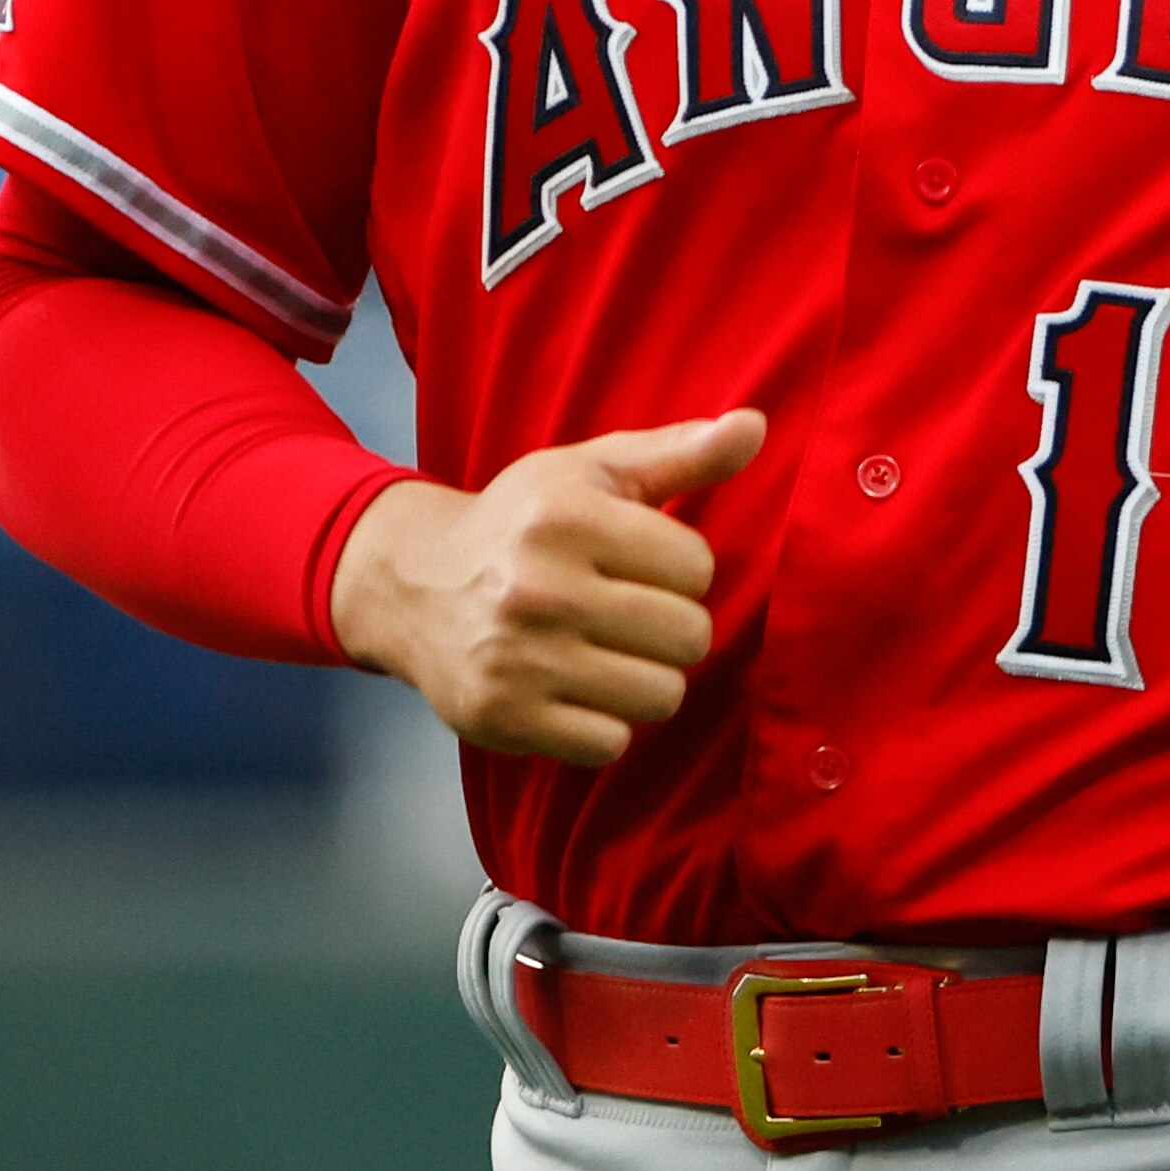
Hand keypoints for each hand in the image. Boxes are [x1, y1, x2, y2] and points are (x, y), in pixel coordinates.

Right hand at [330, 408, 765, 765]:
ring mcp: (518, 659)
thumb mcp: (593, 471)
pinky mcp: (502, 718)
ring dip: (647, 680)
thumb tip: (756, 426)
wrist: (413, 584)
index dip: (681, 569)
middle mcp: (539, 588)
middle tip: (628, 614)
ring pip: (659, 696)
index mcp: (566, 518)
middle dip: (672, 627)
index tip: (640, 564)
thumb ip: (681, 451)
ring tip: (608, 653)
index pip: (697, 567)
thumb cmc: (523, 523)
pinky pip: (610, 744)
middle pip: (688, 636)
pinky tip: (574, 690)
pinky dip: (605, 724)